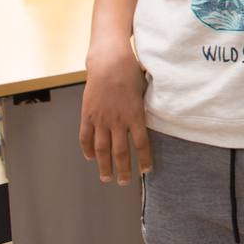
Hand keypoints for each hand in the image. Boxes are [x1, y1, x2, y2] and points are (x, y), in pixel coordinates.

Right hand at [79, 47, 151, 184]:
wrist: (109, 61)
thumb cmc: (131, 72)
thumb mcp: (146, 89)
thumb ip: (147, 106)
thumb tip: (158, 115)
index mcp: (135, 115)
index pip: (142, 144)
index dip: (144, 159)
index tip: (146, 170)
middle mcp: (118, 120)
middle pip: (121, 152)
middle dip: (123, 169)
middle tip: (124, 182)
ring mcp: (101, 119)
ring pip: (102, 149)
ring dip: (104, 165)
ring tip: (106, 178)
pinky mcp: (88, 115)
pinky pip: (86, 137)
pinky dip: (88, 149)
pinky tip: (91, 158)